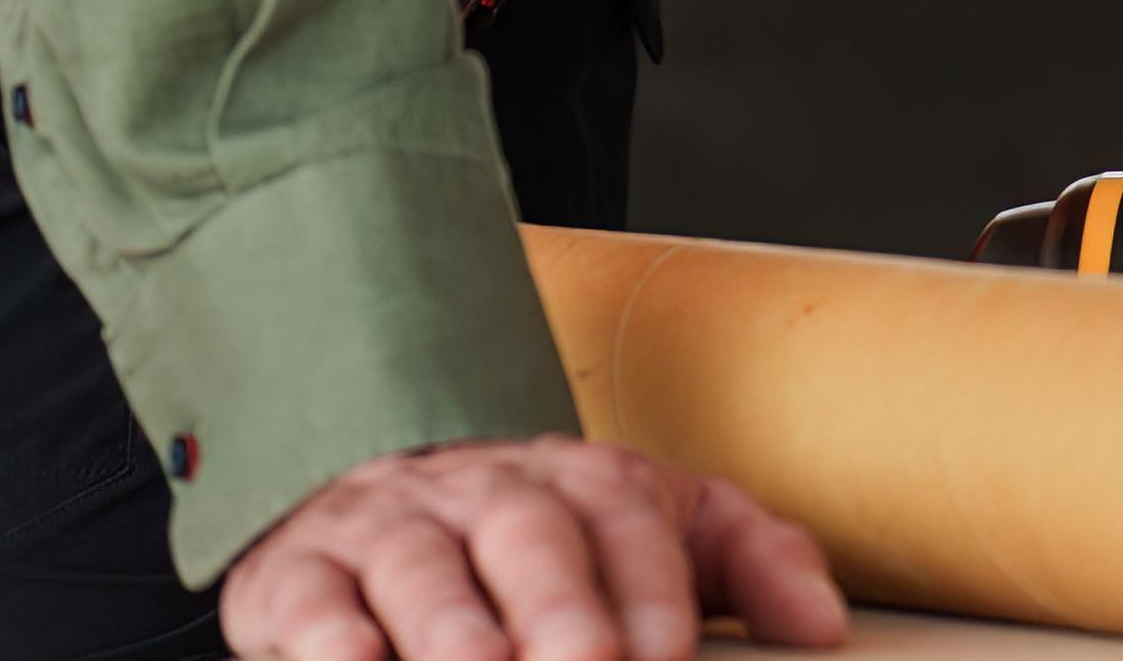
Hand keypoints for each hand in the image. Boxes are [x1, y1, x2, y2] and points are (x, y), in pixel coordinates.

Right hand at [217, 438, 836, 660]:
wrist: (386, 492)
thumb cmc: (545, 537)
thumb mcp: (661, 530)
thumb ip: (750, 565)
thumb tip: (827, 627)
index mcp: (583, 480)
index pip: (629, 524)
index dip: (652, 592)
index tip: (667, 653)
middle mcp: (485, 491)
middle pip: (528, 535)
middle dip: (558, 606)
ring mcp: (387, 527)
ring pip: (418, 566)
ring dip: (448, 626)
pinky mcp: (295, 573)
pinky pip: (307, 599)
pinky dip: (326, 637)